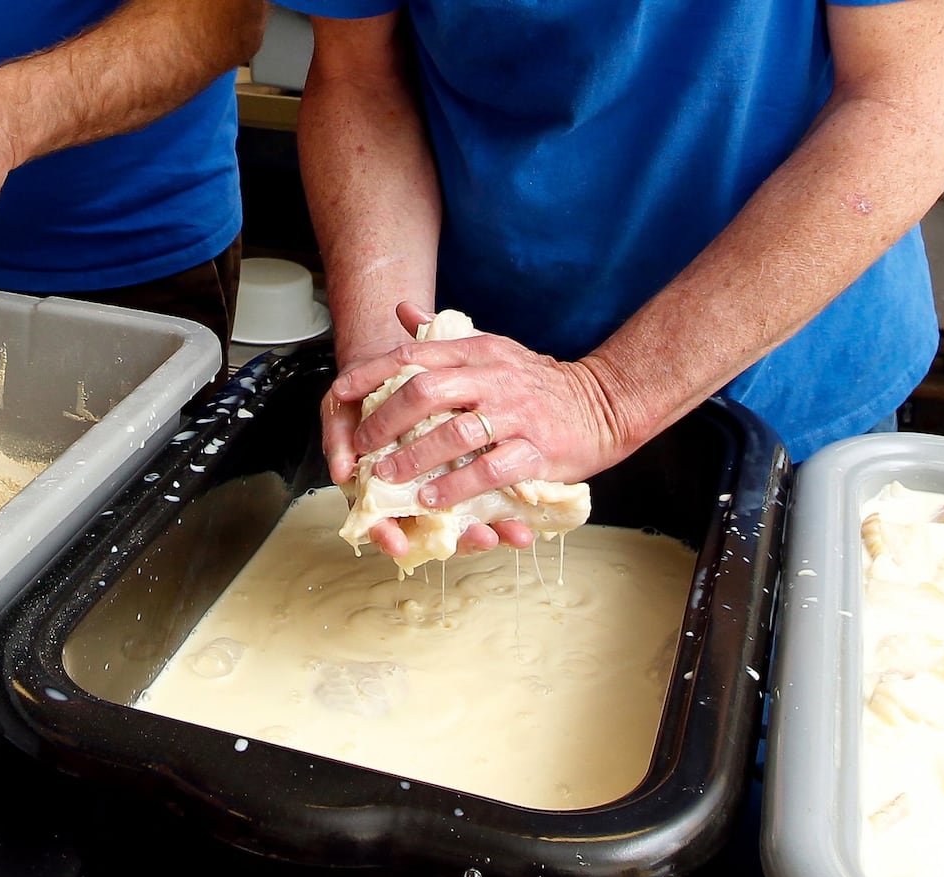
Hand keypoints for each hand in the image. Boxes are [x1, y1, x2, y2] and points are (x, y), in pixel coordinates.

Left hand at [327, 302, 624, 555]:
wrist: (605, 403)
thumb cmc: (537, 383)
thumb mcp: (491, 348)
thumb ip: (444, 335)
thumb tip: (401, 310)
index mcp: (477, 352)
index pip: (412, 355)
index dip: (370, 375)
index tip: (338, 396)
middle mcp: (492, 377)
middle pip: (424, 392)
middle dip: (384, 422)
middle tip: (360, 447)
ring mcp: (515, 414)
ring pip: (453, 433)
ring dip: (413, 458)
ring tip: (386, 478)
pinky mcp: (536, 451)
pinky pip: (489, 469)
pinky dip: (455, 486)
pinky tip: (431, 499)